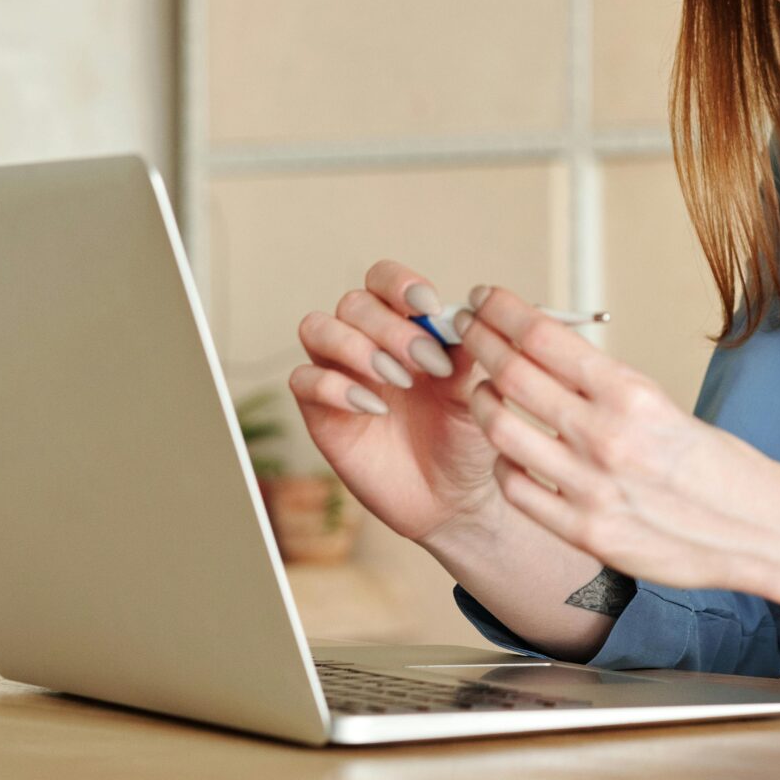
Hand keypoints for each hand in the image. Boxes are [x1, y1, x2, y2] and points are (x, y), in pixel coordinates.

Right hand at [287, 259, 500, 544]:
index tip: (429, 306)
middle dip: (391, 327)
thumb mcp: (476, 392)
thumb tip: (467, 312)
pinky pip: (303, 380)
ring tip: (399, 380)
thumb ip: (468, 352)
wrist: (453, 499)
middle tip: (428, 363)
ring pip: (317, 328)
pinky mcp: (319, 413)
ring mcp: (339, 375)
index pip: (383, 280)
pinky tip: (375, 407)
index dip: (399, 284)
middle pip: (354, 303)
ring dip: (357, 346)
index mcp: (404, 326)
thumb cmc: (466, 438)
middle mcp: (365, 342)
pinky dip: (335, 386)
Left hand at [449, 284, 779, 603]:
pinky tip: (507, 449)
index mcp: (631, 394)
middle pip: (513, 375)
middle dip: (479, 342)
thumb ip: (606, 389)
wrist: (756, 529)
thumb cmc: (716, 463)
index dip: (503, 311)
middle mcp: (606, 437)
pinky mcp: (585, 532)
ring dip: (482, 400)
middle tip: (465, 326)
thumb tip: (548, 356)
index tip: (485, 298)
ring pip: (502, 431)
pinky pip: (517, 488)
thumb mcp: (664, 406)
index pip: (544, 337)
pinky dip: (504, 461)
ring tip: (480, 387)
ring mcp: (591, 488)